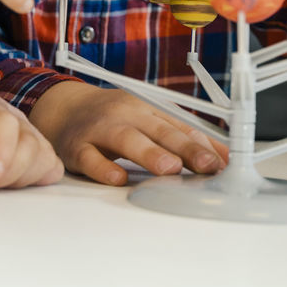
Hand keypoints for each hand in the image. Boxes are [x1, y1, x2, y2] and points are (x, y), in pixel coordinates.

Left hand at [0, 89, 62, 190]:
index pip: (5, 122)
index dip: (2, 150)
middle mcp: (16, 119)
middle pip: (30, 145)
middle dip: (7, 173)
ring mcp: (30, 135)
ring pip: (43, 159)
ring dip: (19, 180)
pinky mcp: (37, 154)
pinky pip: (51, 169)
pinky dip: (35, 182)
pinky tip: (9, 185)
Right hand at [28, 82, 227, 185]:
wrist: (63, 108)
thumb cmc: (112, 117)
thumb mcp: (148, 119)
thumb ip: (183, 137)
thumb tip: (223, 157)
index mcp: (146, 108)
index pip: (178, 126)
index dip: (201, 145)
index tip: (222, 164)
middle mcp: (125, 116)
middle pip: (157, 130)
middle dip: (183, 148)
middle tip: (205, 165)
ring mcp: (100, 131)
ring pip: (126, 140)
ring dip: (149, 153)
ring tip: (170, 168)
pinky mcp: (77, 148)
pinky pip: (90, 159)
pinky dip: (103, 168)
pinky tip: (117, 178)